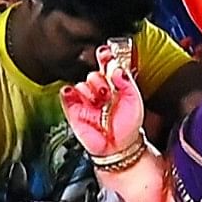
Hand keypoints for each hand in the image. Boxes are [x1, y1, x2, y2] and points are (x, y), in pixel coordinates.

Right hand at [59, 43, 145, 162]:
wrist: (120, 147)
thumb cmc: (128, 125)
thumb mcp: (135, 100)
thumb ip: (127, 81)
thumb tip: (117, 68)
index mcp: (114, 84)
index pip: (106, 64)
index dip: (104, 57)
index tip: (104, 53)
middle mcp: (98, 90)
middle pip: (92, 73)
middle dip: (99, 79)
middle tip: (108, 91)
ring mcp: (85, 99)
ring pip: (80, 83)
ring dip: (89, 90)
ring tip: (99, 102)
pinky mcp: (74, 110)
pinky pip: (66, 95)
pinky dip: (69, 93)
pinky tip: (74, 94)